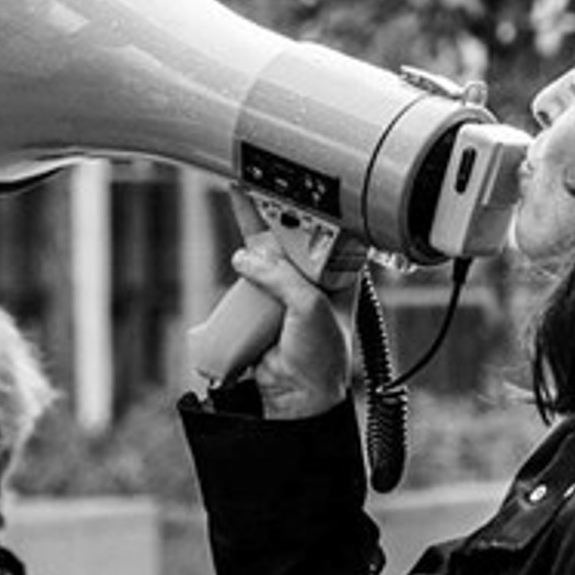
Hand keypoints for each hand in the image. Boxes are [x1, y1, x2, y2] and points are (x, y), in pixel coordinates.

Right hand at [226, 195, 353, 419]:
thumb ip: (280, 277)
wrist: (296, 399)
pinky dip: (238, 261)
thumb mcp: (309, 307)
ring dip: (253, 228)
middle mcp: (315, 277)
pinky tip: (234, 242)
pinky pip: (246, 276)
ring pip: (265, 250)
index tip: (293, 179)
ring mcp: (286, 289)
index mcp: (340, 275)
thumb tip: (244, 258)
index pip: (327, 229)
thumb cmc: (321, 357)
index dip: (311, 204)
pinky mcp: (260, 303)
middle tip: (257, 175)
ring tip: (239, 193)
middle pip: (291, 233)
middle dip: (275, 208)